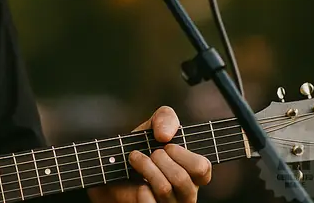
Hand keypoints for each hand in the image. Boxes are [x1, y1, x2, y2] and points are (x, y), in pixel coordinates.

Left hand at [88, 106, 211, 202]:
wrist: (110, 169)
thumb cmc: (138, 149)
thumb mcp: (153, 127)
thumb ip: (166, 118)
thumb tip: (165, 135)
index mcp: (193, 175)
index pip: (202, 168)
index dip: (183, 154)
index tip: (166, 146)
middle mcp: (186, 194)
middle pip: (182, 179)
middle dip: (160, 159)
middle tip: (151, 154)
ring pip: (164, 188)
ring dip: (145, 167)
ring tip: (135, 160)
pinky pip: (149, 202)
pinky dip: (140, 190)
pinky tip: (138, 186)